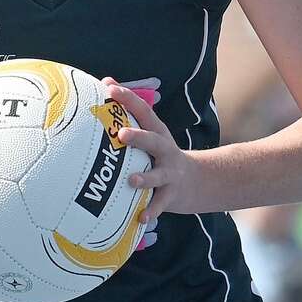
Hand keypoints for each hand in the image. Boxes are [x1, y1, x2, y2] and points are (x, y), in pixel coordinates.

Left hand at [102, 79, 189, 224]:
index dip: (127, 98)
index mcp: (156, 132)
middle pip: (153, 140)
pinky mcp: (171, 195)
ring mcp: (169, 173)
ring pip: (158, 175)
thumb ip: (130, 115)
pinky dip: (151, 211)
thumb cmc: (160, 155)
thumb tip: (104, 83)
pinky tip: (141, 218)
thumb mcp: (151, 135)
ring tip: (132, 180)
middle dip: (138, 136)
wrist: (197, 181)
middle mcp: (164, 150)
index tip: (108, 88)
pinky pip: (160, 204)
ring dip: (145, 178)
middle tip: (120, 133)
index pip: (142, 110)